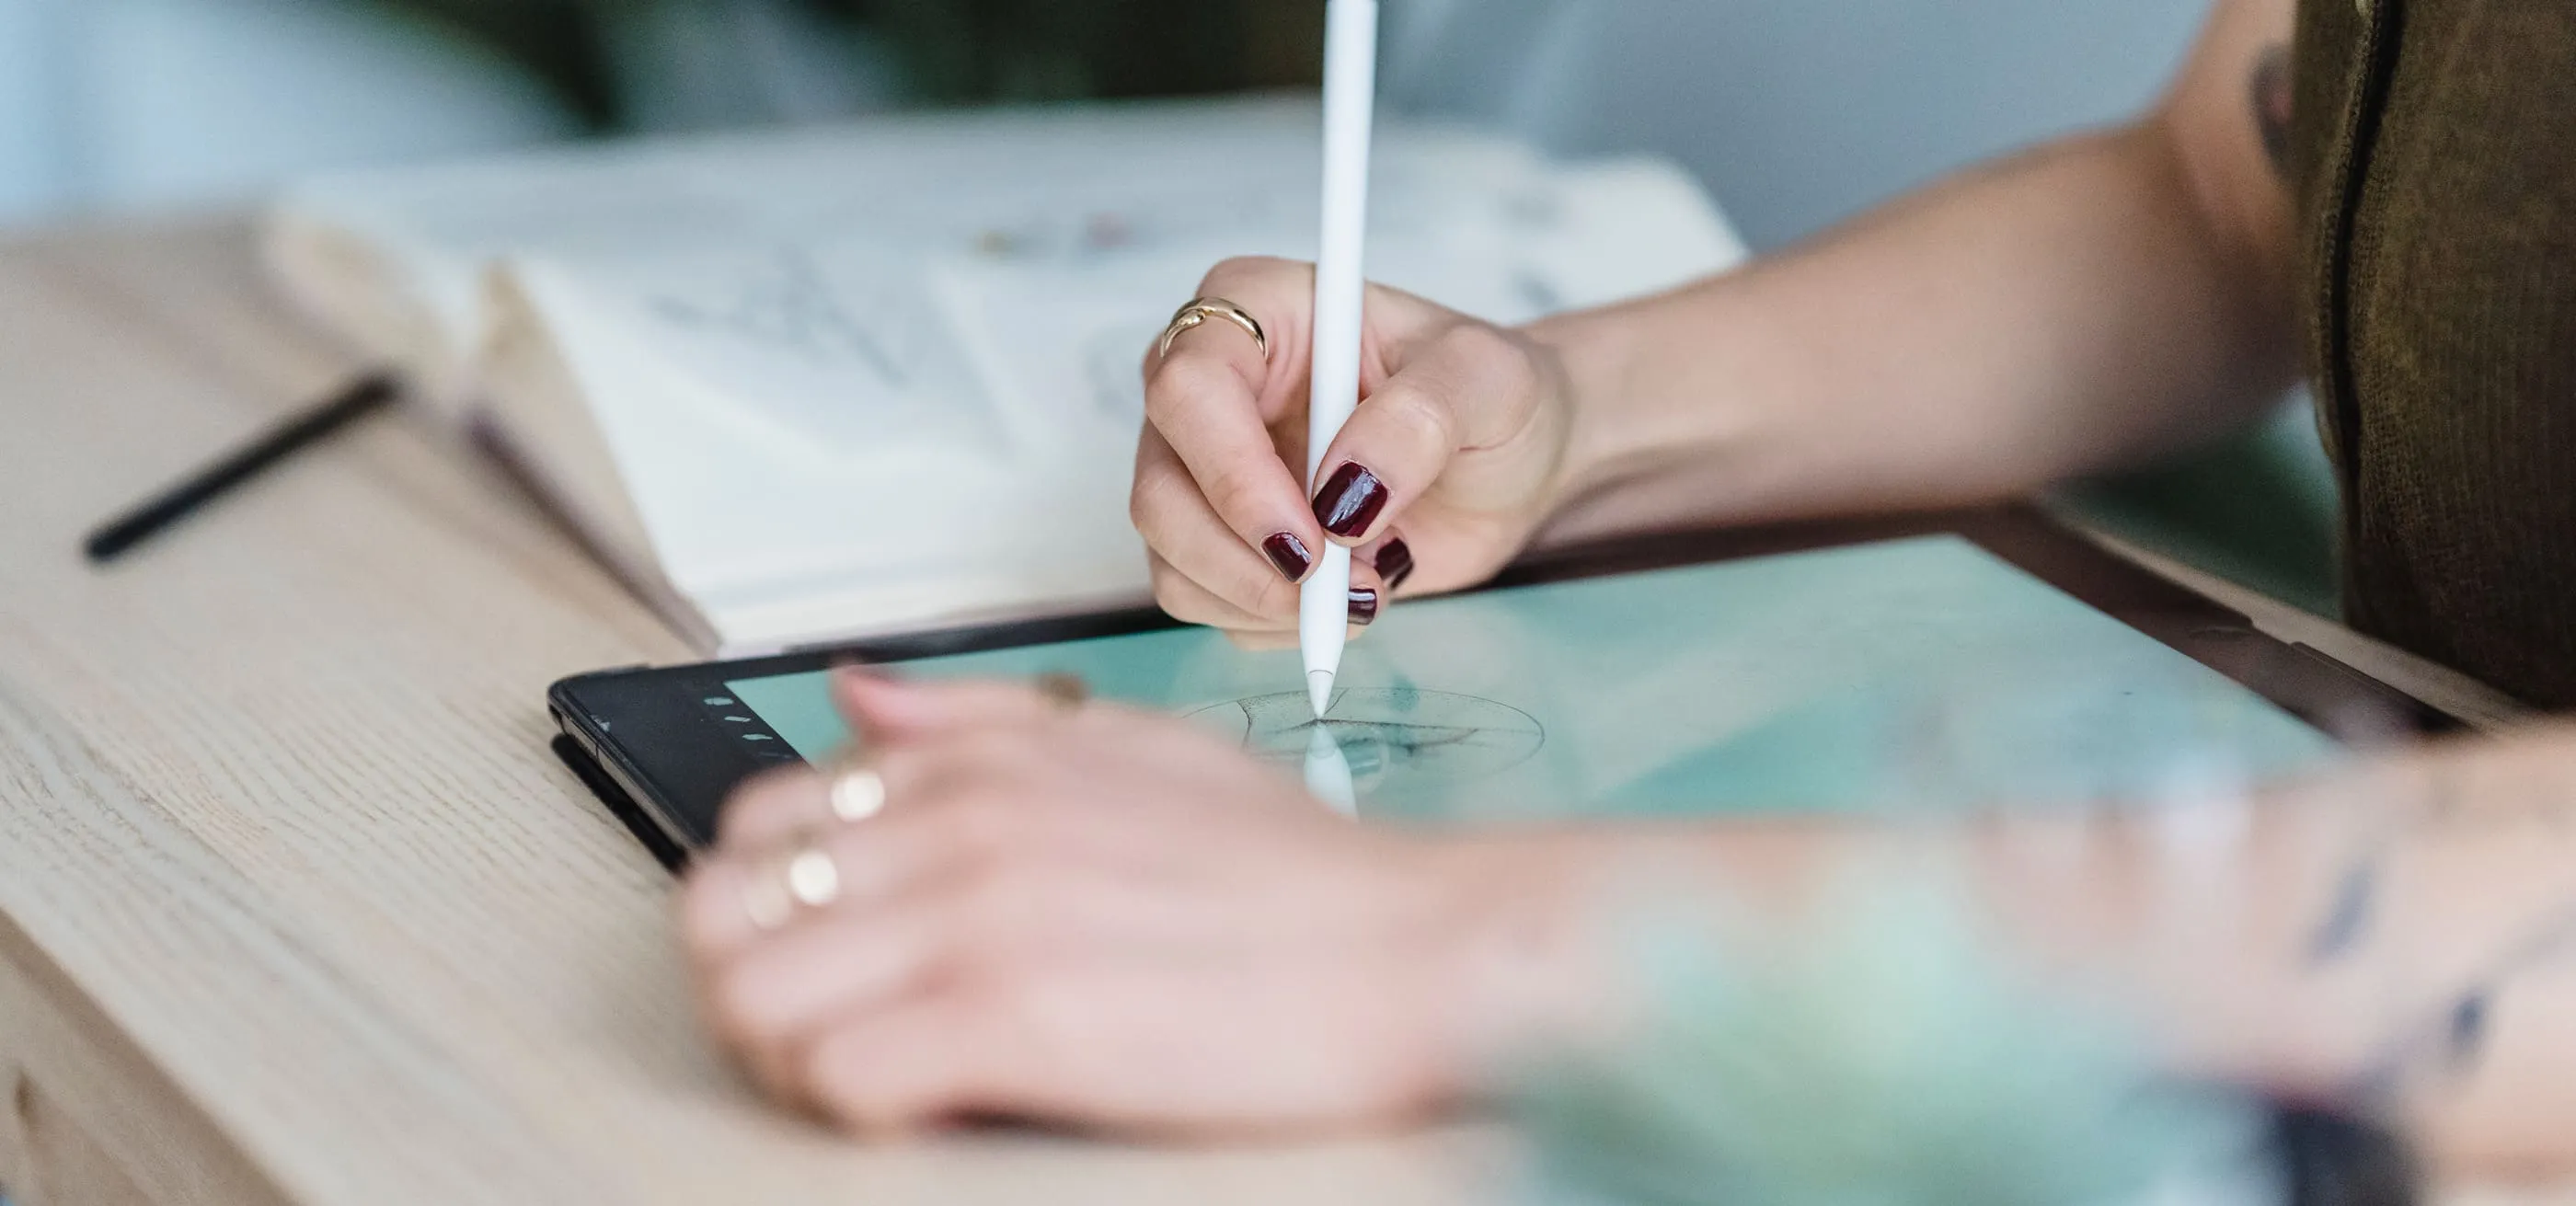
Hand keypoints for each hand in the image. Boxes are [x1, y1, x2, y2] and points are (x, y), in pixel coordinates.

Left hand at [678, 672, 1574, 1136]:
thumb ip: (983, 722)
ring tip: (879, 1076)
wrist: (1424, 948)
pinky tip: (935, 1107)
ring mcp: (983, 919)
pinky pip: (839, 1080)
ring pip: (751, 999)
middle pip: (723, 911)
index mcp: (981, 764)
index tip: (832, 956)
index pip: (760, 819)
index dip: (771, 904)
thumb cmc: (1299, 876)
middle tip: (829, 1030)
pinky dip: (862, 1111)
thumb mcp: (1136, 751)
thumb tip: (857, 697)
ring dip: (789, 1057)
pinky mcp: (1016, 1021)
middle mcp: (962, 825)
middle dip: (752, 983)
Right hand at [1133, 257, 1577, 644]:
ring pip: (1172, 559)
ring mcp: (1205, 468)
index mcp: (1255, 310)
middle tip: (1345, 584)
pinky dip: (1276, 623)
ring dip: (1267, 600)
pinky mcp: (1221, 537)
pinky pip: (1206, 602)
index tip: (1314, 533)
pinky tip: (1348, 595)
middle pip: (1159, 491)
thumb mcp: (1487, 380)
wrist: (1512, 460)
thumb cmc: (1493, 395)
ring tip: (1370, 583)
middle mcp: (1210, 388)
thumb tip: (1345, 492)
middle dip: (1246, 561)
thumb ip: (1420, 418)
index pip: (1188, 389)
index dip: (1233, 474)